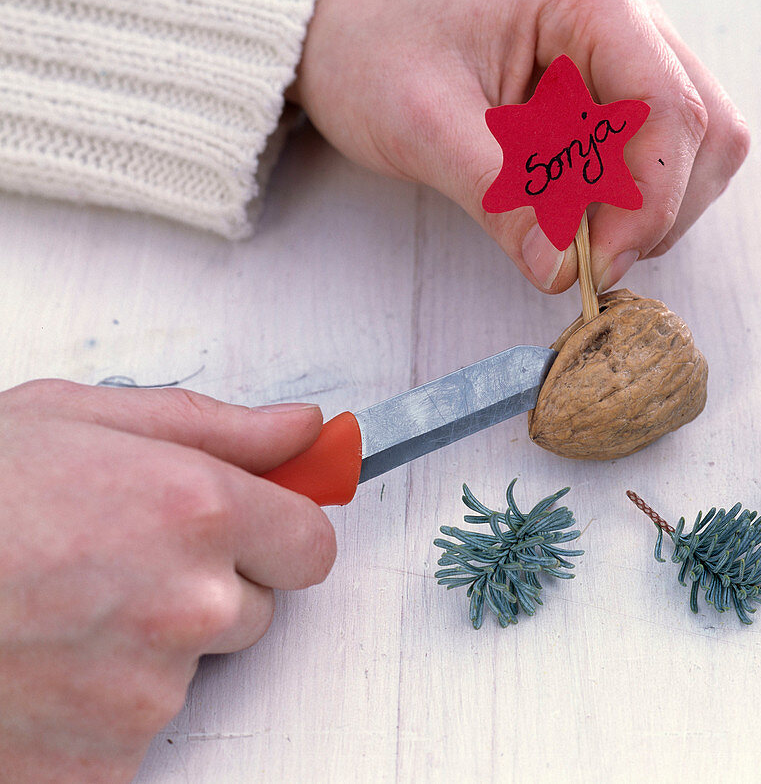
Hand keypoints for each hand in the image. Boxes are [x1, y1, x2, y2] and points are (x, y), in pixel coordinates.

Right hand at [0, 381, 335, 782]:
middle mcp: (187, 603)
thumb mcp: (82, 420)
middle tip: (113, 568)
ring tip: (55, 615)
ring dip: (144, 653)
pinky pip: (135, 738)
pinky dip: (96, 715)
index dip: (279, 537)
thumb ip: (216, 427)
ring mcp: (144, 693)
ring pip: (191, 674)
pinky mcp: (99, 768)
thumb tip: (302, 429)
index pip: (312, 545)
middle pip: (255, 611)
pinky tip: (39, 671)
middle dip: (205, 591)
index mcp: (196, 509)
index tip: (253, 536)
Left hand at [289, 0, 749, 293]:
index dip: (649, 203)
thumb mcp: (425, 126)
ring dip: (649, 210)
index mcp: (589, 3)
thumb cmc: (373, 50)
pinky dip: (629, 201)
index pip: (669, 111)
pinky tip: (573, 210)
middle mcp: (626, 20)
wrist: (342, 24)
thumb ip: (501, 199)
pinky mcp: (611, 90)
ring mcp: (626, 53)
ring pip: (695, 149)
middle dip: (657, 210)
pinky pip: (656, 157)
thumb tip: (563, 274)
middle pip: (705, 132)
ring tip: (570, 231)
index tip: (594, 267)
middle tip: (585, 258)